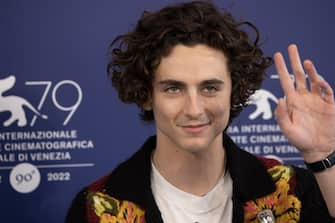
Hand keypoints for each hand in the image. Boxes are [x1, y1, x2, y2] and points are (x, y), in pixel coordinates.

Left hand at [274, 44, 334, 161]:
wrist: (319, 149)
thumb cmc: (300, 140)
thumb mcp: (287, 130)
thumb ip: (281, 116)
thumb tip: (279, 99)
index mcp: (292, 101)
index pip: (285, 81)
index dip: (281, 68)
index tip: (276, 55)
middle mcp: (303, 97)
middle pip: (298, 75)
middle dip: (295, 61)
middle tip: (291, 47)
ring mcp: (317, 99)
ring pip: (313, 79)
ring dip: (310, 70)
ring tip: (305, 62)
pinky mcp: (329, 104)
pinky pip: (326, 91)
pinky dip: (323, 84)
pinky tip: (317, 79)